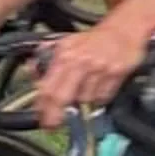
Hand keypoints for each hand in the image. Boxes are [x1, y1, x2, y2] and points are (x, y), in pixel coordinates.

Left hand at [33, 19, 153, 128]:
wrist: (124, 29)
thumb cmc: (92, 40)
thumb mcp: (65, 43)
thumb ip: (44, 57)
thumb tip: (30, 71)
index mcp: (64, 56)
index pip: (47, 87)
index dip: (42, 106)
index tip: (40, 119)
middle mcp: (80, 62)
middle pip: (62, 97)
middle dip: (56, 115)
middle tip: (53, 126)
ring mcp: (99, 69)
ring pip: (85, 99)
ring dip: (82, 102)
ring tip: (84, 93)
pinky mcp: (117, 73)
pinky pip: (104, 97)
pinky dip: (100, 98)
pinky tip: (99, 89)